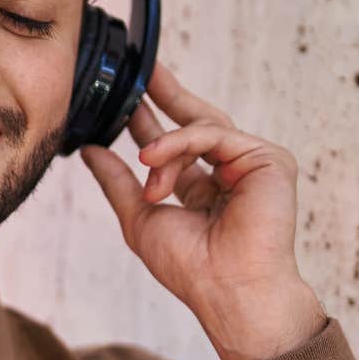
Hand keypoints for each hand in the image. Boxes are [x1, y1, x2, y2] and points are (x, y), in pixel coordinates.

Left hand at [79, 62, 325, 359]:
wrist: (228, 291)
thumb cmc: (191, 269)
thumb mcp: (139, 217)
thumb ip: (117, 181)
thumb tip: (90, 151)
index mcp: (204, 190)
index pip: (175, 146)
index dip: (150, 121)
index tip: (126, 99)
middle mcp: (230, 173)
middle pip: (197, 121)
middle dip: (165, 94)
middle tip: (140, 68)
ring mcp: (251, 165)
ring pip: (200, 128)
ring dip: (162, 144)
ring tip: (144, 160)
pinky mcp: (268, 160)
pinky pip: (214, 134)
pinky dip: (180, 143)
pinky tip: (154, 158)